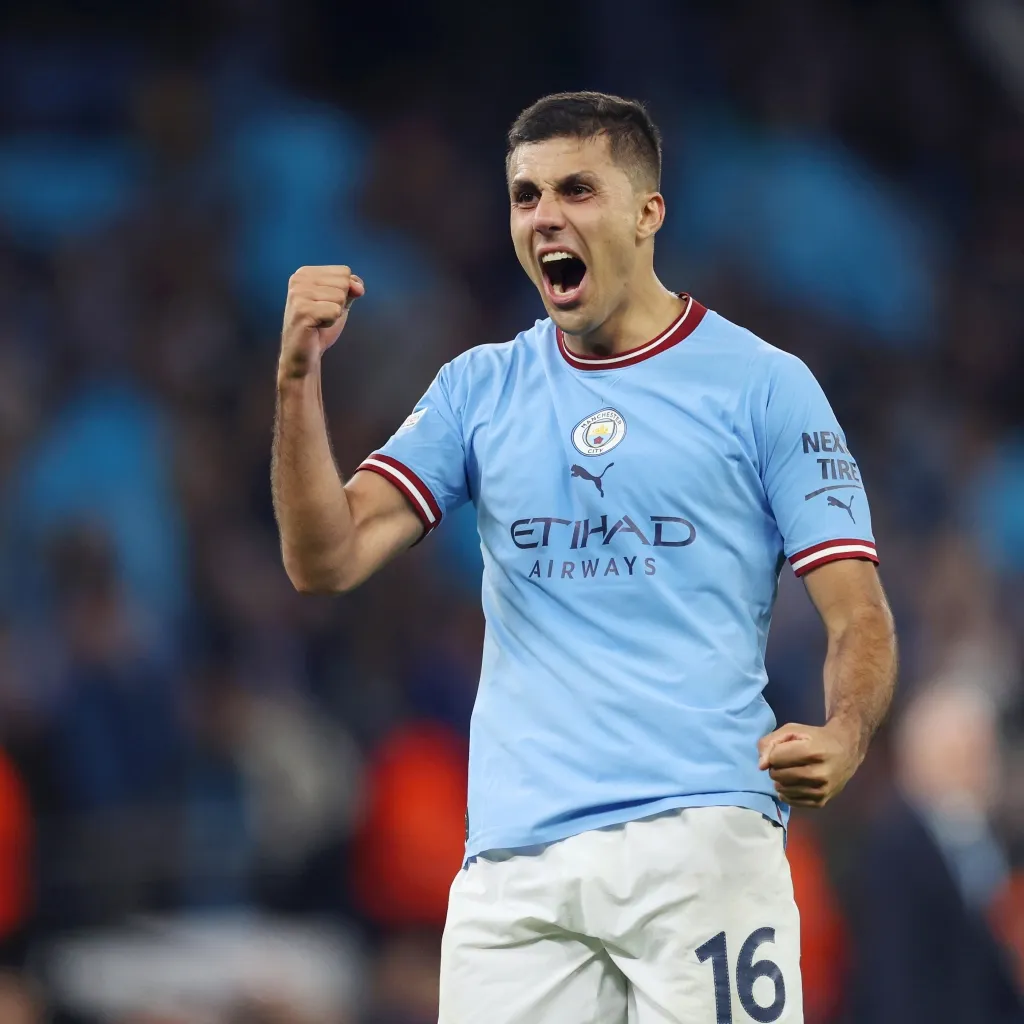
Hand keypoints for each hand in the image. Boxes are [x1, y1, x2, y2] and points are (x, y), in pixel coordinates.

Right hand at [280, 265, 364, 379]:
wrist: (304, 353)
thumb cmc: (320, 326)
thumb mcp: (339, 302)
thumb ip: (351, 288)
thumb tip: (358, 287)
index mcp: (305, 272)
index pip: (344, 272)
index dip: (343, 292)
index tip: (325, 304)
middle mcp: (299, 279)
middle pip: (343, 283)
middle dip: (339, 303)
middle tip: (322, 314)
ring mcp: (299, 294)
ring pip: (340, 297)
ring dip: (335, 314)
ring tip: (319, 320)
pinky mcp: (302, 311)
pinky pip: (335, 311)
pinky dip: (331, 322)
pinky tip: (317, 326)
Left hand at [757, 719, 861, 807]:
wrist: (846, 750)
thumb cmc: (815, 738)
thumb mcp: (792, 730)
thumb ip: (771, 742)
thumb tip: (761, 766)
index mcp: (812, 752)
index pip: (775, 758)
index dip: (774, 753)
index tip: (783, 749)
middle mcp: (819, 774)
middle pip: (778, 775)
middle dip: (776, 767)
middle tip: (787, 762)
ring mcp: (822, 791)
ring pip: (783, 790)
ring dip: (780, 781)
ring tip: (792, 771)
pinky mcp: (821, 802)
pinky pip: (792, 802)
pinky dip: (787, 793)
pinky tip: (793, 783)